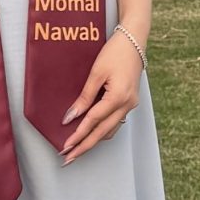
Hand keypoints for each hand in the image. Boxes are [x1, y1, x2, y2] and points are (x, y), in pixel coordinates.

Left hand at [59, 29, 143, 164]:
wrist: (134, 41)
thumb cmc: (114, 52)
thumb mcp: (96, 72)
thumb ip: (84, 96)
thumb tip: (72, 116)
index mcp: (118, 97)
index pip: (94, 121)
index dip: (79, 134)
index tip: (65, 146)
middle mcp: (127, 105)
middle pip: (103, 132)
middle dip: (85, 146)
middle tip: (69, 158)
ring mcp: (131, 104)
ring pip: (110, 130)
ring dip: (94, 140)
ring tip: (77, 149)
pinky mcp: (130, 101)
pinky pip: (115, 122)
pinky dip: (102, 130)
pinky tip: (92, 132)